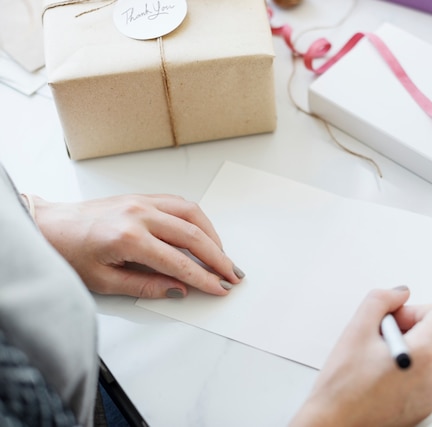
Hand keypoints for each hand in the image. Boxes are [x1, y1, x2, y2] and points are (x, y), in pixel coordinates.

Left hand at [30, 194, 243, 297]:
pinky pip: (179, 203)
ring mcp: (142, 201)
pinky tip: (203, 233)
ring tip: (222, 255)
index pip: (178, 262)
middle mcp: (139, 215)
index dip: (203, 278)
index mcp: (128, 238)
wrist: (49, 226)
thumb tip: (178, 289)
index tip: (219, 288)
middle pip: (193, 235)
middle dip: (217, 257)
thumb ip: (145, 286)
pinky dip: (197, 219)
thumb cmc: (69, 252)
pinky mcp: (142, 197)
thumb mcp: (104, 281)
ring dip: (212, 235)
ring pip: (191, 214)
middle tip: (232, 274)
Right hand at [291, 286, 431, 426]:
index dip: (417, 310)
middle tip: (378, 341)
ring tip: (376, 362)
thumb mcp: (356, 329)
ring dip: (407, 350)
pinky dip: (407, 370)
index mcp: (424, 354)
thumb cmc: (342, 387)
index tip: (396, 319)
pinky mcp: (425, 407)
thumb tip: (400, 294)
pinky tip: (381, 377)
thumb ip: (381, 300)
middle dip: (408, 330)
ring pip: (428, 355)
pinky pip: (424, 376)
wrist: (335, 424)